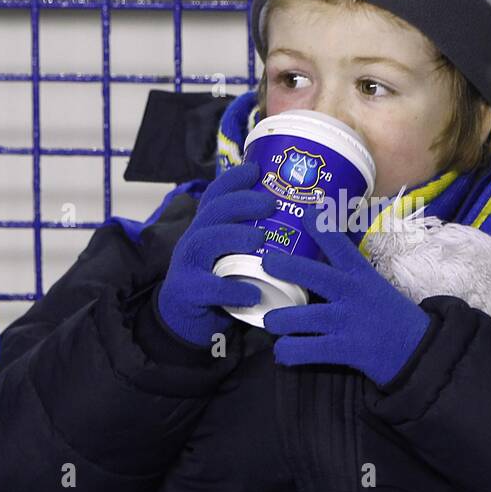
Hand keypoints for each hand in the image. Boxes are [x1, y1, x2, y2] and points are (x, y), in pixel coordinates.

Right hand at [156, 160, 274, 346]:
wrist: (184, 322)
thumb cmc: (220, 284)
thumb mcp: (234, 257)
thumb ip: (255, 240)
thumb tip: (306, 226)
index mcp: (207, 228)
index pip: (215, 196)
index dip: (233, 180)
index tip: (257, 169)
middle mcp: (194, 240)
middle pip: (213, 212)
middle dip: (242, 203)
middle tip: (271, 204)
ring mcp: (187, 265)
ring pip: (205, 242)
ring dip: (234, 237)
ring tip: (261, 240)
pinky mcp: (187, 292)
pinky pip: (209, 287)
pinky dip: (233, 289)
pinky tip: (254, 293)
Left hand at [259, 216, 432, 388]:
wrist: (419, 350)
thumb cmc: (390, 315)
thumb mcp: (374, 285)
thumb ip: (348, 271)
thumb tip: (321, 250)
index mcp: (361, 274)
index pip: (340, 244)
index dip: (321, 226)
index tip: (305, 212)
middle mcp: (353, 293)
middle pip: (314, 275)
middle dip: (286, 266)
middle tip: (266, 262)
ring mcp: (347, 321)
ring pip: (301, 317)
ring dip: (278, 320)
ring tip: (270, 321)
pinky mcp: (345, 349)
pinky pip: (306, 350)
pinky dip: (288, 351)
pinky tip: (284, 351)